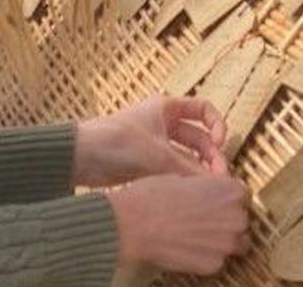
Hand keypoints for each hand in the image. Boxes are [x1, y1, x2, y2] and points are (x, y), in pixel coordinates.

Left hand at [74, 95, 228, 186]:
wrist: (81, 157)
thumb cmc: (117, 141)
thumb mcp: (158, 154)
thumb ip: (189, 170)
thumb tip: (217, 186)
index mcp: (167, 108)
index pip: (204, 110)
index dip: (217, 125)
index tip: (221, 142)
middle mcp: (164, 124)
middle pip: (199, 138)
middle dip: (211, 156)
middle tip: (220, 179)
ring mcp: (157, 145)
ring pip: (188, 157)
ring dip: (199, 171)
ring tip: (209, 191)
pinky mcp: (148, 164)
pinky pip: (175, 171)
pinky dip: (185, 180)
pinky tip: (192, 194)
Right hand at [107, 173, 250, 274]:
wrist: (135, 225)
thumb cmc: (154, 195)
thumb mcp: (185, 178)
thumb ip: (207, 187)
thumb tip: (210, 195)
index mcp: (231, 191)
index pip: (243, 197)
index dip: (228, 200)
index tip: (218, 204)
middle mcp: (237, 217)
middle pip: (242, 221)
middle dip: (228, 222)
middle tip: (205, 222)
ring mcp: (228, 244)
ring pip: (237, 245)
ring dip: (223, 242)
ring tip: (199, 238)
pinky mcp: (214, 265)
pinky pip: (218, 261)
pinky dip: (207, 257)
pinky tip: (188, 249)